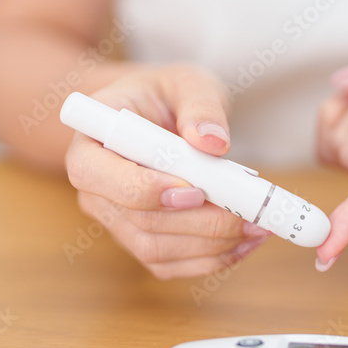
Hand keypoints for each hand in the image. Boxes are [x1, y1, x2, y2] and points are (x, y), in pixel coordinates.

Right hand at [64, 65, 269, 278]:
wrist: (158, 118)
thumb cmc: (166, 97)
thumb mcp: (186, 83)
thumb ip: (200, 106)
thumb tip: (212, 142)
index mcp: (90, 143)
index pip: (95, 175)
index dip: (142, 189)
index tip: (195, 190)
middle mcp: (95, 189)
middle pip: (138, 219)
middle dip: (199, 222)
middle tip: (249, 214)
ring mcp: (116, 221)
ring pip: (156, 249)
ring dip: (211, 245)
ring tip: (257, 227)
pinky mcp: (141, 241)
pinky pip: (170, 264)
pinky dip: (210, 259)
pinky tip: (245, 243)